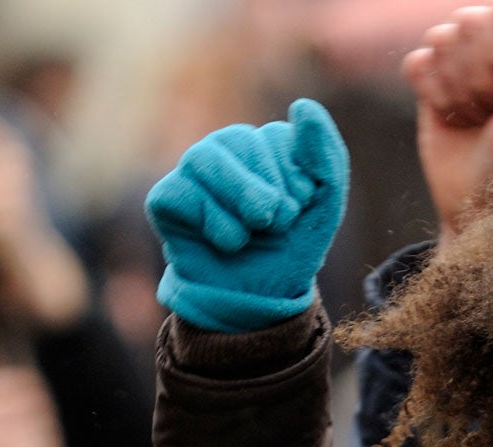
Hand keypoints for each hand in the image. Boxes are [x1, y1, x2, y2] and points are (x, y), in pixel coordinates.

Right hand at [146, 98, 349, 332]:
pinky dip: (215, 226)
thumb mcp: (324, 204)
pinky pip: (184, 194)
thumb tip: (304, 105)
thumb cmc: (290, 245)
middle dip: (270, 194)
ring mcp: (193, 170)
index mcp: (264, 143)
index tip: (299, 212)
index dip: (298, 182)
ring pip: (206, 159)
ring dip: (242, 203)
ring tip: (255, 231)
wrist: (259, 295)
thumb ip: (325, 154)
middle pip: (243, 141)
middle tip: (276, 225)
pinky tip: (226, 243)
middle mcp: (226, 147)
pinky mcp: (167, 198)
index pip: (280, 138)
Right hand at [403, 0, 492, 242]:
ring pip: (442, 38)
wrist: (480, 203)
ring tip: (479, 117)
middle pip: (472, 21)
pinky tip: (452, 116)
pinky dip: (432, 95)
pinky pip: (418, 62)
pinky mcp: (436, 73)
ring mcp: (470, 55)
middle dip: (479, 76)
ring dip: (457, 89)